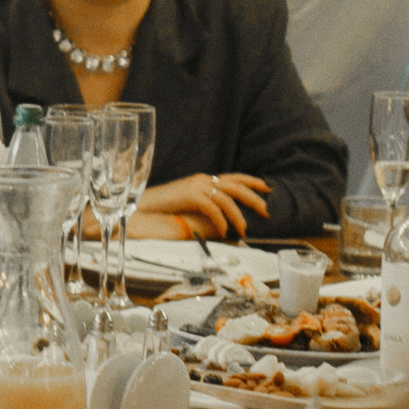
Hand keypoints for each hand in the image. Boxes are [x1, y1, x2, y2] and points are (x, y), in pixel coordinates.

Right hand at [134, 173, 270, 239]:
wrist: (141, 206)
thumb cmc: (162, 207)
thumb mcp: (186, 200)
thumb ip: (203, 200)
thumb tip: (220, 211)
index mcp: (203, 179)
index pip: (234, 176)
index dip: (252, 181)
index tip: (267, 188)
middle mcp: (202, 179)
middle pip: (236, 186)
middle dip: (254, 199)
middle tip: (266, 211)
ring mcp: (196, 187)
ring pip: (227, 199)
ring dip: (238, 216)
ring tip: (244, 230)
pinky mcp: (190, 196)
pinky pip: (214, 209)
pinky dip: (222, 221)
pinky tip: (224, 232)